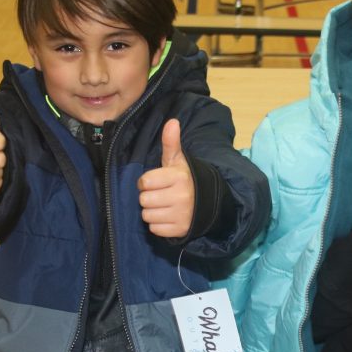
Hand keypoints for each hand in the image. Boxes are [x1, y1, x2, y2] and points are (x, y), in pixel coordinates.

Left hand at [138, 119, 194, 237]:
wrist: (207, 202)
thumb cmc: (184, 179)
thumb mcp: (178, 161)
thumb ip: (171, 143)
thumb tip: (172, 121)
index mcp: (178, 177)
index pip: (144, 182)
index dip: (147, 182)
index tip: (157, 182)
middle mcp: (181, 196)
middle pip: (144, 200)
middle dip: (149, 197)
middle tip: (161, 195)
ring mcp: (181, 214)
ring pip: (147, 216)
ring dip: (152, 212)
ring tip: (164, 206)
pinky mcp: (180, 230)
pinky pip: (155, 229)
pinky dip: (158, 225)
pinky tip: (168, 217)